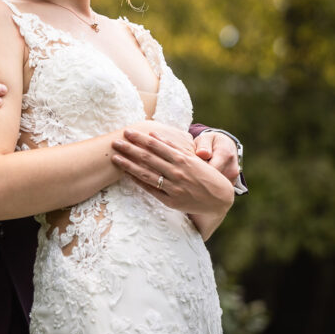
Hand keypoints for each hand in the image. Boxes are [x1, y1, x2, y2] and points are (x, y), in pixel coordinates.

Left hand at [111, 126, 233, 216]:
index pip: (156, 145)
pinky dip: (138, 182)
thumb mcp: (193, 158)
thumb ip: (174, 147)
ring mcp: (173, 187)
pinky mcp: (171, 201)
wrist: (219, 199)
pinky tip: (127, 175)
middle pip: (148, 158)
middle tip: (115, 141)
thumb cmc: (205, 175)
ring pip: (146, 173)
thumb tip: (154, 134)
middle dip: (130, 149)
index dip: (140, 138)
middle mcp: (177, 172)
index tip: (127, 132)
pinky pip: (151, 189)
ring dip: (128, 165)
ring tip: (115, 157)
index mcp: (183, 159)